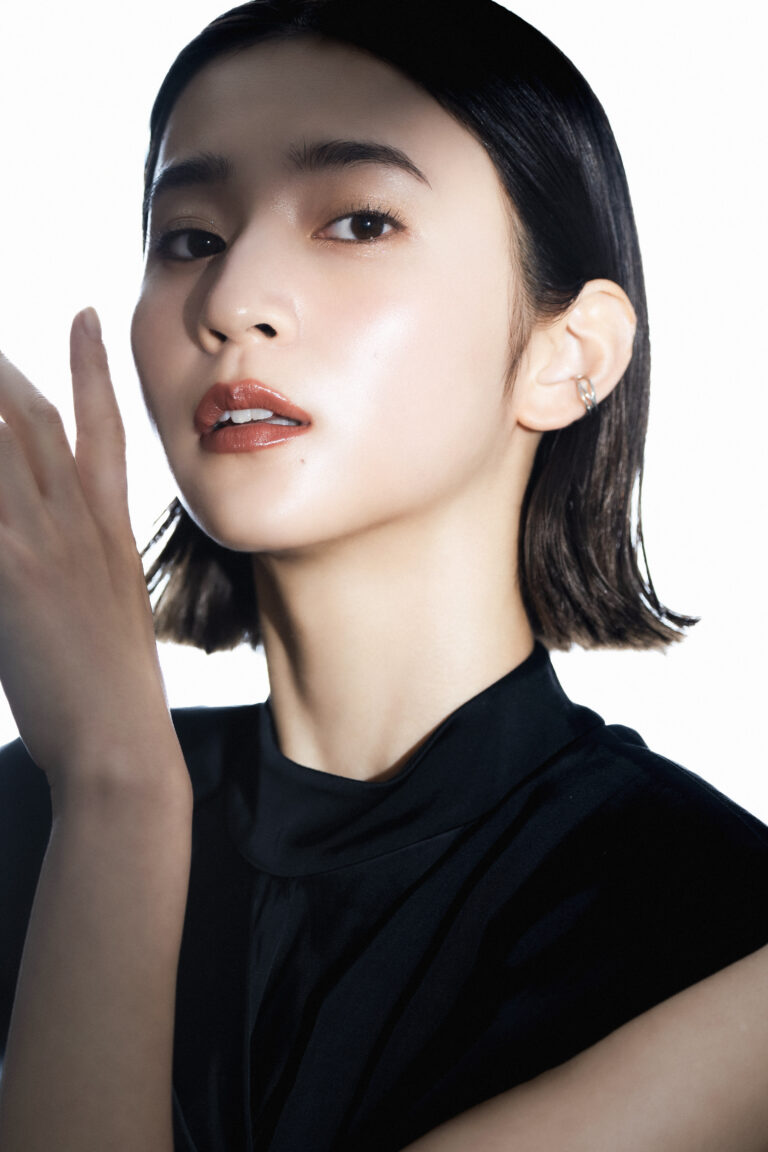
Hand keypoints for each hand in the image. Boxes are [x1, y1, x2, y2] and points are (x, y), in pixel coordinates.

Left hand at [0, 309, 182, 798]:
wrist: (121, 745)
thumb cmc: (114, 694)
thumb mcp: (110, 613)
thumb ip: (82, 566)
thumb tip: (50, 554)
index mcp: (110, 530)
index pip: (102, 426)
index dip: (91, 365)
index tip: (84, 313)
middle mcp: (80, 522)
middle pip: (32, 415)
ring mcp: (45, 542)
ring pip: (0, 440)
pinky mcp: (11, 573)